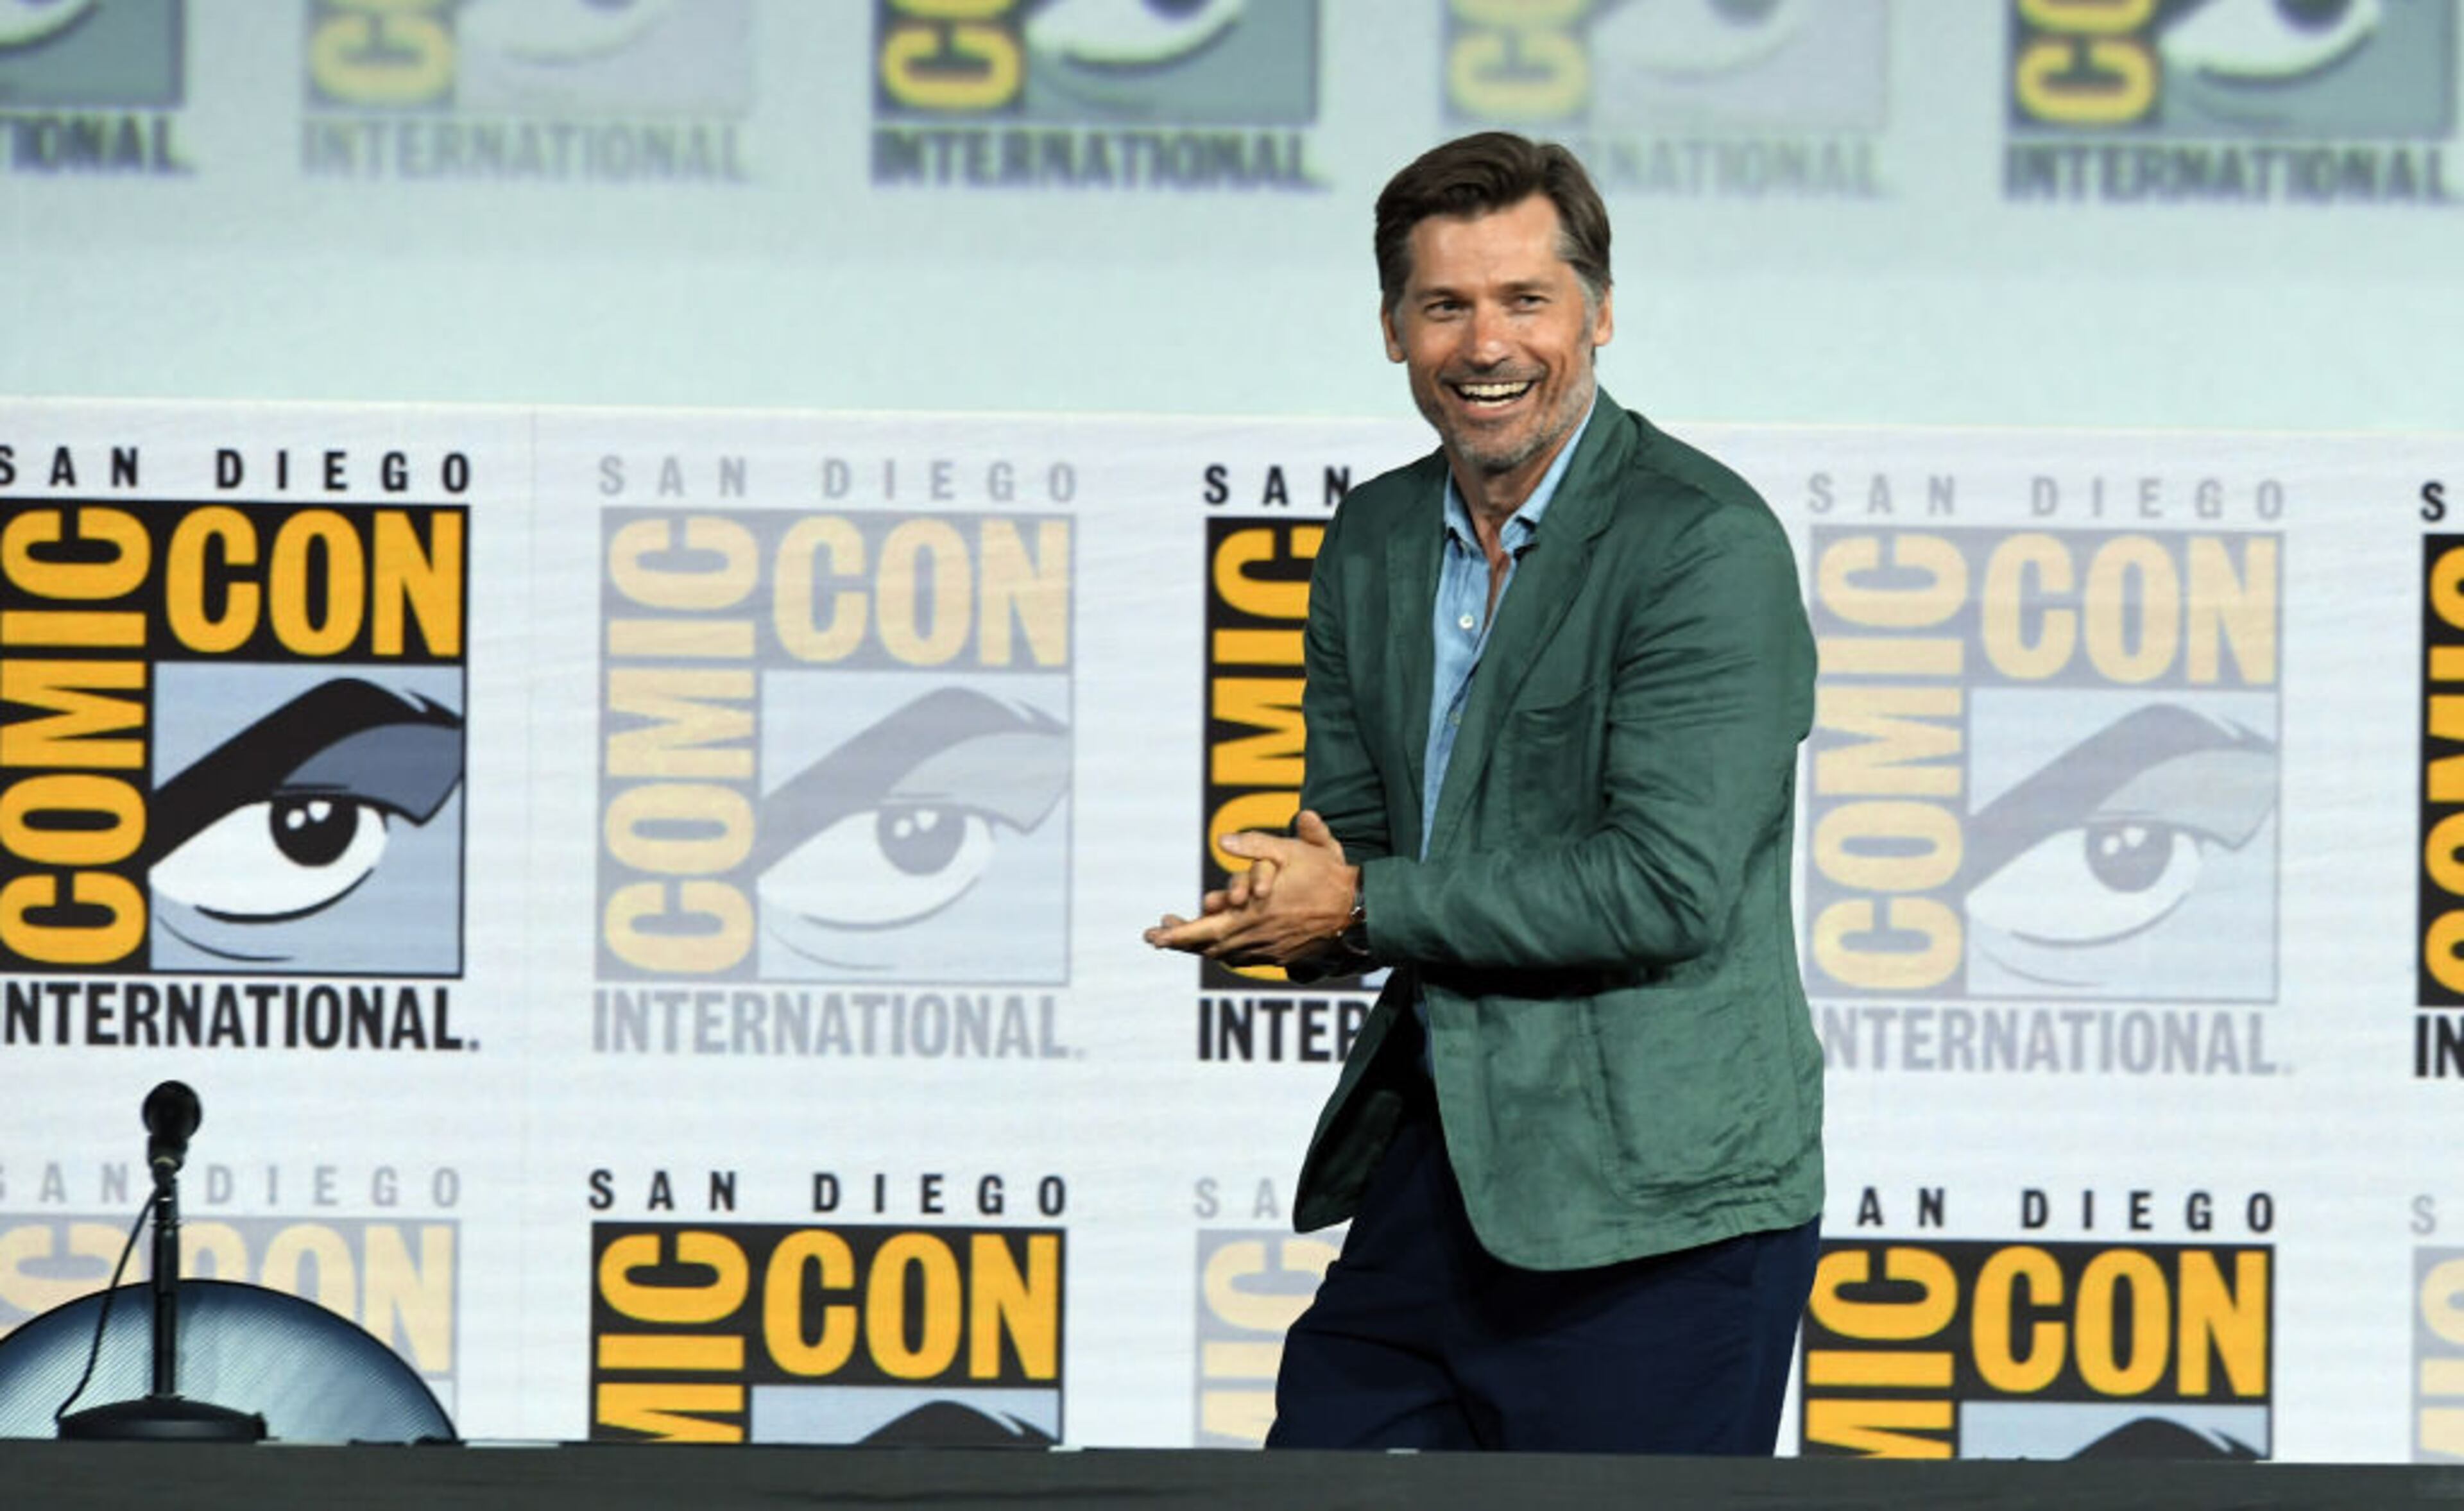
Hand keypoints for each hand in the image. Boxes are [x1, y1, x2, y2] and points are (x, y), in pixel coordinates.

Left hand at [1145, 811, 1356, 966]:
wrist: (1359, 911)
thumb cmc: (1326, 877)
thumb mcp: (1293, 851)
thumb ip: (1257, 845)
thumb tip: (1221, 840)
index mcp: (1252, 916)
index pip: (1203, 931)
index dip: (1176, 935)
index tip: (1152, 936)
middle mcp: (1254, 938)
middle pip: (1206, 946)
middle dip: (1178, 941)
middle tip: (1155, 937)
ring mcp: (1267, 950)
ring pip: (1223, 953)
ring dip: (1200, 944)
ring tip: (1179, 935)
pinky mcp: (1280, 956)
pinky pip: (1244, 957)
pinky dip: (1224, 950)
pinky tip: (1216, 943)